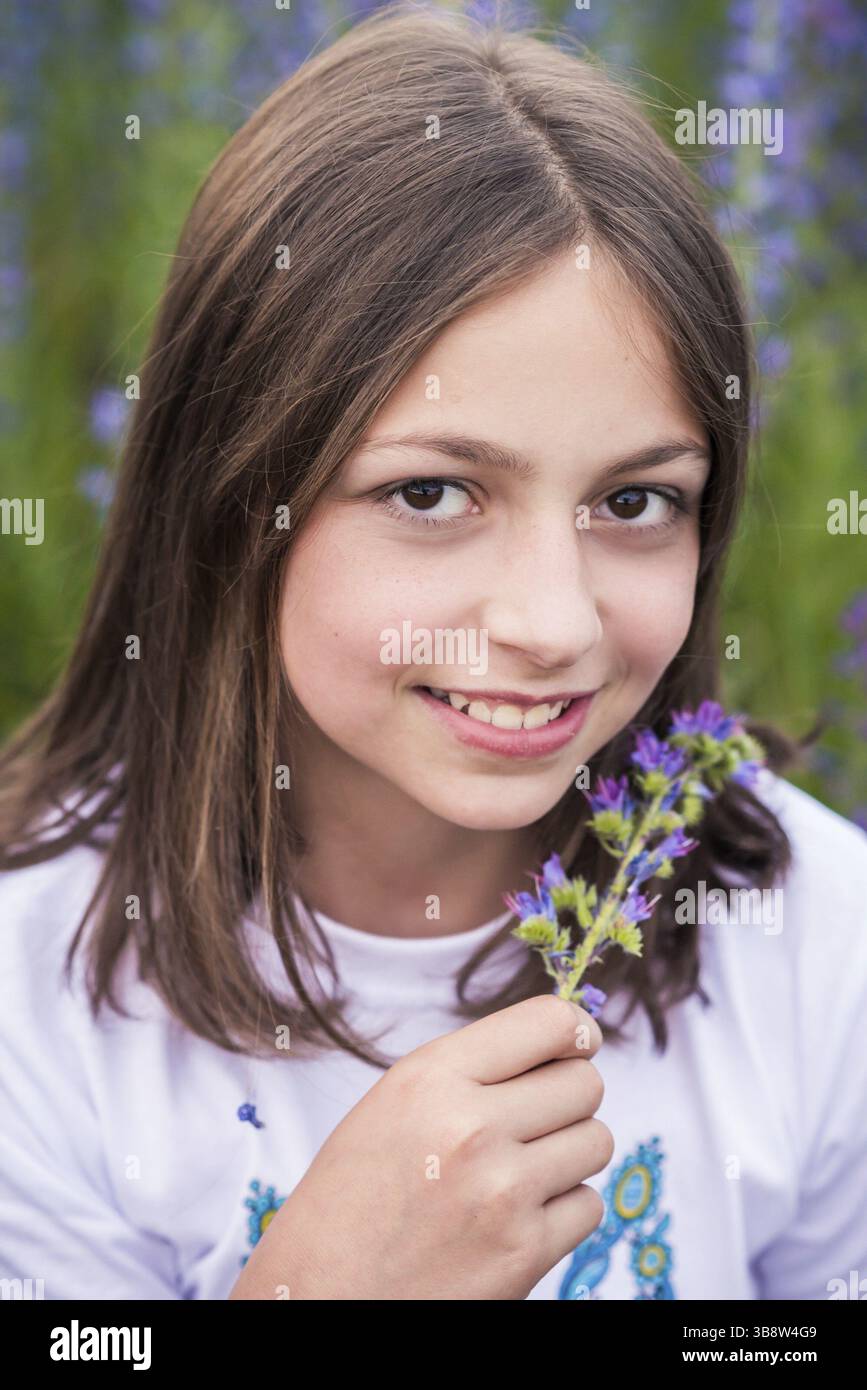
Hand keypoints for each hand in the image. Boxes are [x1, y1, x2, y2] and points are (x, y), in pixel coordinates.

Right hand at [229, 993, 611, 1299]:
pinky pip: (589, 1206)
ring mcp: (502, 1192)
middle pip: (586, 1083)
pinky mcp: (524, 1253)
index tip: (576, 1045)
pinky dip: (563, 1211)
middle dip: (568, 1099)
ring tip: (518, 1171)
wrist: (320, 1295)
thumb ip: (472, 1069)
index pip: (551, 1022)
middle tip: (533, 1121)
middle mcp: (470, 1126)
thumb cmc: (353, 1197)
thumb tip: (566, 1040)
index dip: (575, 1032)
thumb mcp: (394, 1102)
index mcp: (431, 1078)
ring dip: (569, 1154)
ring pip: (597, 1141)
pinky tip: (516, 1217)